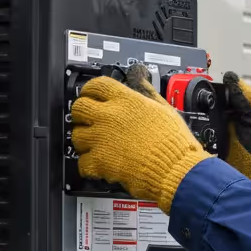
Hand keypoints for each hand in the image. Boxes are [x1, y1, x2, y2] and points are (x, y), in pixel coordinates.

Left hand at [70, 64, 209, 213]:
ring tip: (96, 145)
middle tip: (89, 121)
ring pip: (76, 135)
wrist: (175, 169)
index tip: (90, 96)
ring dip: (84, 141)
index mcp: (126, 101)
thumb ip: (147, 93)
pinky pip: (82, 162)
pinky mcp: (99, 161)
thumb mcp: (164, 109)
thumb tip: (141, 80)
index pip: (95, 86)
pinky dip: (89, 165)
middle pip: (79, 108)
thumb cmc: (174, 143)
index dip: (90, 90)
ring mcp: (101, 139)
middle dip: (82, 115)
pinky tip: (99, 164)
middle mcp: (110, 116)